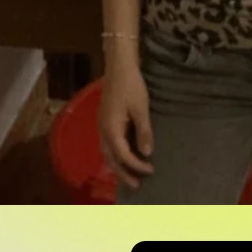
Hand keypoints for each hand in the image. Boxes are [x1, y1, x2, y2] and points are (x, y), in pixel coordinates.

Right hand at [98, 55, 153, 189]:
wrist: (118, 66)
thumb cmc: (131, 85)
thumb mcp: (141, 108)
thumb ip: (143, 131)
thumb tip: (146, 153)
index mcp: (111, 129)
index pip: (123, 156)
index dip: (136, 166)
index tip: (150, 171)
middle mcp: (102, 131)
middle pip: (111, 159)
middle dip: (123, 173)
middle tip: (136, 186)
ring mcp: (101, 125)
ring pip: (107, 152)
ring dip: (118, 165)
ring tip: (130, 175)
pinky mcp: (104, 120)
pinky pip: (108, 144)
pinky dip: (116, 154)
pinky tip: (124, 155)